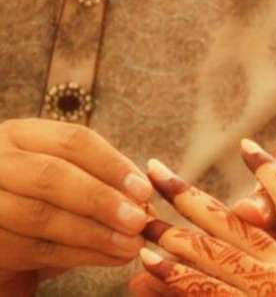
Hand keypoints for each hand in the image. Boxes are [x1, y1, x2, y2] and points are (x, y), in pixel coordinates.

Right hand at [0, 119, 152, 287]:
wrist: (6, 242)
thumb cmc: (49, 202)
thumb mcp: (75, 180)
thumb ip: (106, 183)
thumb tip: (145, 201)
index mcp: (24, 135)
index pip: (74, 141)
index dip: (113, 165)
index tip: (145, 190)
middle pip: (53, 175)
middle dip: (101, 200)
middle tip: (138, 221)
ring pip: (41, 216)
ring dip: (94, 233)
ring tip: (130, 245)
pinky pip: (32, 249)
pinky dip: (78, 255)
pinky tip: (110, 257)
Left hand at [137, 140, 275, 295]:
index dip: (269, 171)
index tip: (248, 147)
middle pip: (232, 222)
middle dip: (189, 196)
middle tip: (155, 171)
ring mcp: (269, 289)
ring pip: (213, 253)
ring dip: (173, 232)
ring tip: (144, 214)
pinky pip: (210, 293)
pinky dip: (178, 278)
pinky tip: (152, 263)